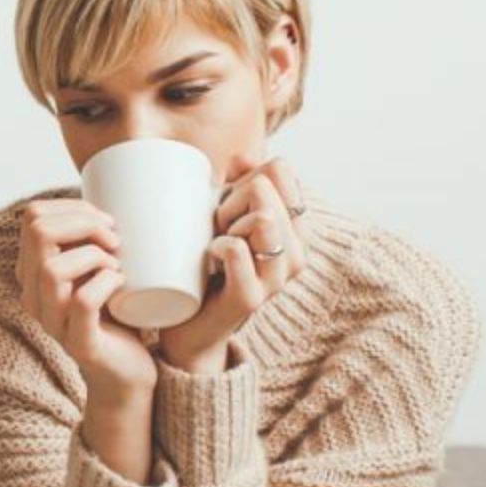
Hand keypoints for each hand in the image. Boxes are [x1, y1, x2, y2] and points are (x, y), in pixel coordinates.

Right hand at [15, 198, 156, 396]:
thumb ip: (94, 237)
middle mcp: (33, 296)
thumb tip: (123, 184)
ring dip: (93, 254)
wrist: (130, 371)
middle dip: (84, 222)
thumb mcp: (100, 267)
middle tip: (116, 239)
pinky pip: (82, 302)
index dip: (73, 208)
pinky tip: (121, 282)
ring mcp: (52, 322)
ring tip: (117, 264)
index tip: (108, 222)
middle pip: (37, 232)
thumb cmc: (121, 313)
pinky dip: (105, 283)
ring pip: (52, 268)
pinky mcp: (78, 344)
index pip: (33, 217)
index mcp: (32, 273)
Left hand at [158, 154, 308, 374]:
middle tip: (214, 226)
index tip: (229, 201)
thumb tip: (242, 158)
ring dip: (225, 220)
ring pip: (260, 218)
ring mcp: (276, 279)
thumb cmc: (207, 269)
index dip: (247, 176)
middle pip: (266, 189)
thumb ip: (239, 187)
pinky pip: (237, 250)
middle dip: (230, 197)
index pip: (282, 173)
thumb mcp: (225, 221)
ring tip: (213, 241)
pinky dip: (218, 243)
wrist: (190, 329)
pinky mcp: (250, 298)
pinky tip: (210, 254)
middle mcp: (295, 255)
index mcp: (294, 231)